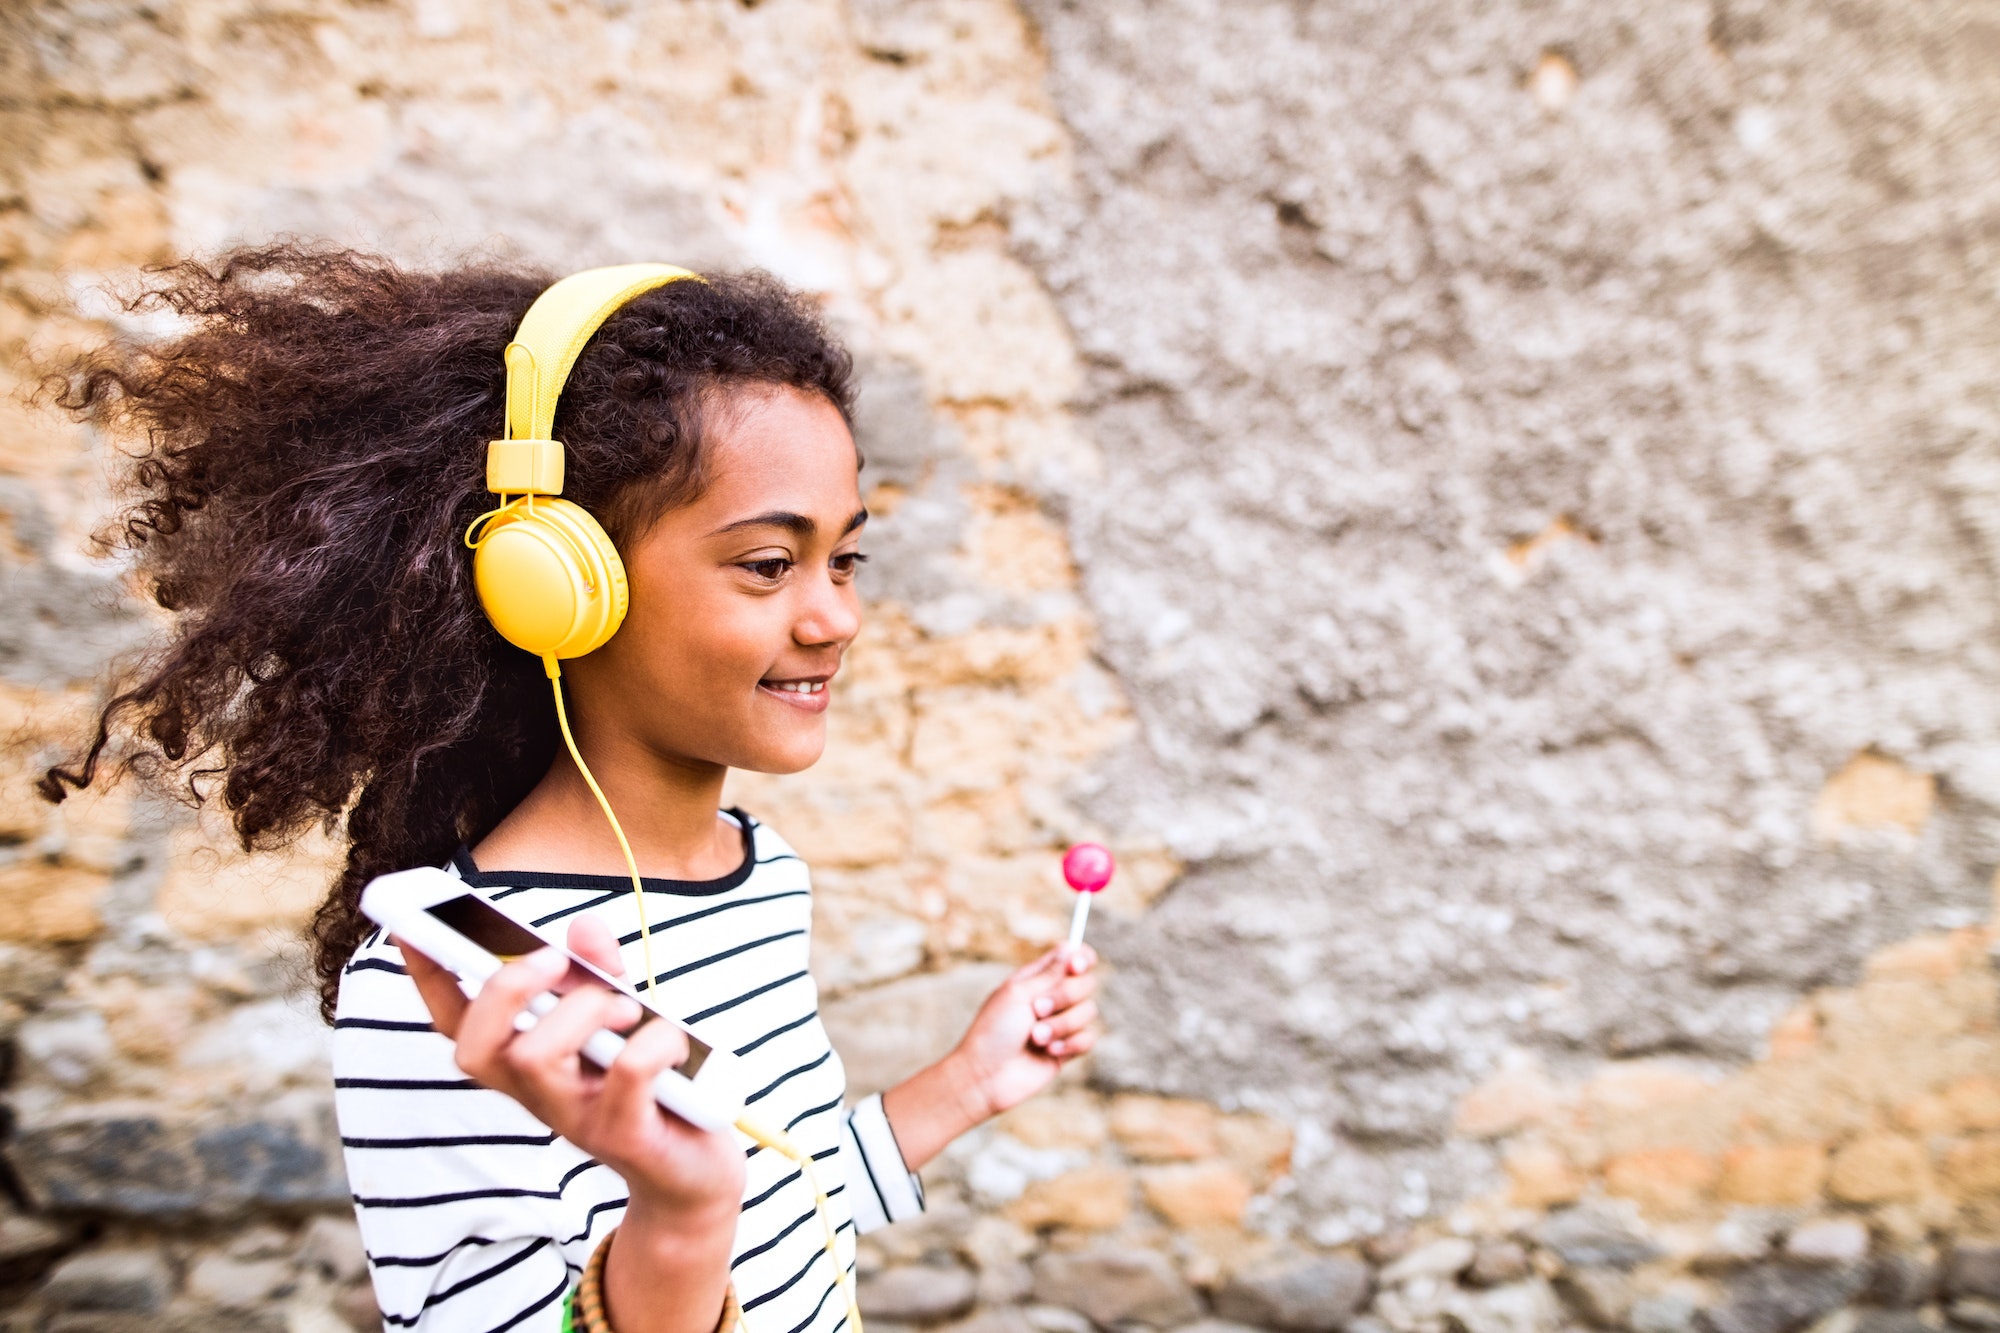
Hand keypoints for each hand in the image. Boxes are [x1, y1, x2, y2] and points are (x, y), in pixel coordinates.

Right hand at [400, 918, 745, 1222]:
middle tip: (553, 960)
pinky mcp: (626, 1137)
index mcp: (524, 1062)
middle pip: (476, 1049)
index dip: (427, 979)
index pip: (455, 1025)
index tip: (410, 929)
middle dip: (506, 989)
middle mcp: (536, 1095)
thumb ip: (598, 970)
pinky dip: (655, 1039)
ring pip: (538, 1057)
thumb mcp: (620, 1018)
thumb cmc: (651, 1086)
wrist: (694, 1170)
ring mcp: (576, 1119)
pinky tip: (672, 1040)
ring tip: (627, 1008)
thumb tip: (583, 926)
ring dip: (584, 1009)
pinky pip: (628, 1073)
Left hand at [952, 943, 1099, 1118]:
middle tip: (1037, 1009)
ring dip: (1061, 1025)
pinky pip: (1088, 1039)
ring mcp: (1060, 1024)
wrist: (986, 1076)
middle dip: (1065, 996)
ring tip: (1035, 1038)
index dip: (1081, 958)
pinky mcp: (1067, 1049)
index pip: (1072, 957)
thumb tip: (1071, 948)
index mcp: (1036, 978)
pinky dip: (1069, 1044)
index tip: (1076, 966)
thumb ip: (1049, 974)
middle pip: (1086, 983)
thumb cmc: (993, 1032)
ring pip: (1088, 1012)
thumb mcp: (1017, 994)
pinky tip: (1047, 1052)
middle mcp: (1052, 998)